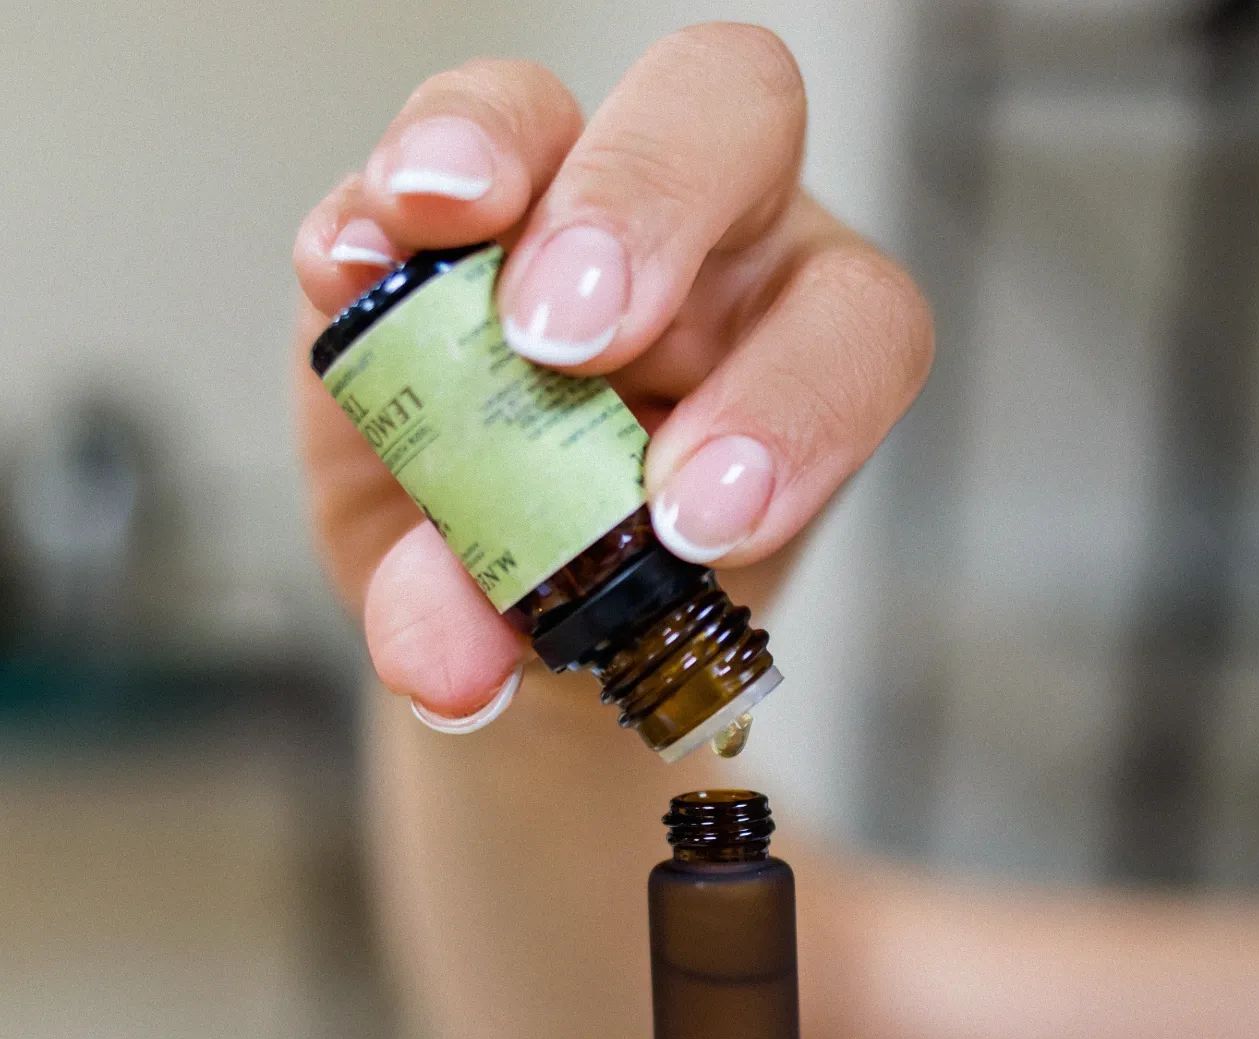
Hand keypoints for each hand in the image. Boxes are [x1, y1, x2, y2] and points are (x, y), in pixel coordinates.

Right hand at [293, 24, 932, 722]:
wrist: (508, 597)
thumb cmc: (604, 599)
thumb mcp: (584, 636)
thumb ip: (517, 633)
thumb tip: (437, 657)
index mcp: (793, 355)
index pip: (857, 328)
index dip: (795, 406)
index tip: (693, 520)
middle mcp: (706, 251)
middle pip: (737, 116)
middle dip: (651, 210)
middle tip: (563, 343)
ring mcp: (568, 207)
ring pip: (560, 106)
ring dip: (496, 154)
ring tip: (430, 234)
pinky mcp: (442, 214)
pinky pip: (420, 150)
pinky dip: (370, 206)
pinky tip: (347, 270)